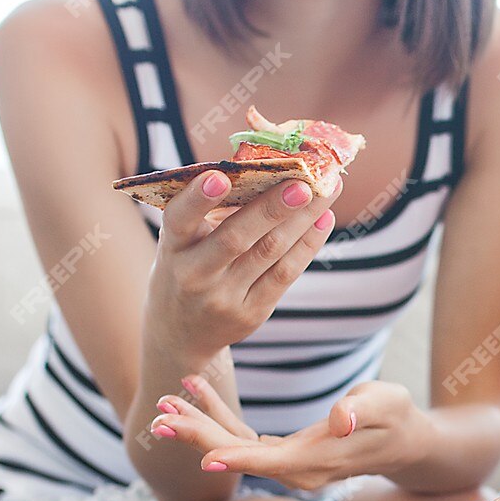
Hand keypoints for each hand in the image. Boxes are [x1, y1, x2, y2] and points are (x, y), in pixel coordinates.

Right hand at [146, 170, 341, 360]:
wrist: (180, 332)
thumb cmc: (186, 266)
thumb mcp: (182, 241)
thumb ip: (211, 211)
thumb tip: (268, 168)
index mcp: (172, 247)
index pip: (179, 220)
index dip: (198, 199)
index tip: (219, 176)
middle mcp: (194, 274)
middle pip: (236, 238)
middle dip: (272, 208)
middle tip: (303, 182)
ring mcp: (223, 297)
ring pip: (269, 253)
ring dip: (302, 219)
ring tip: (327, 190)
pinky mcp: (251, 312)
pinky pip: (285, 274)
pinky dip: (307, 244)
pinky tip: (323, 219)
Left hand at [153, 375, 430, 488]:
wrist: (401, 441)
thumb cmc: (396, 417)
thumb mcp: (387, 404)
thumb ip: (362, 410)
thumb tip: (341, 419)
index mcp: (318, 460)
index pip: (271, 461)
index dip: (238, 458)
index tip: (204, 457)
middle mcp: (296, 469)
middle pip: (239, 455)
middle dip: (199, 437)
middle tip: (161, 417)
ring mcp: (286, 463)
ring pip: (233, 447)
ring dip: (199, 425)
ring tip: (166, 400)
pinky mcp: (280, 453)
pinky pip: (242, 437)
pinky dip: (218, 414)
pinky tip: (198, 389)